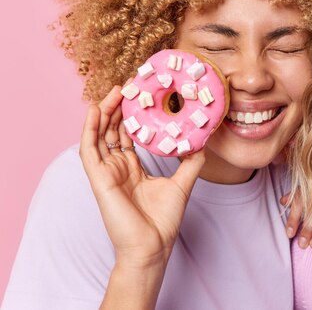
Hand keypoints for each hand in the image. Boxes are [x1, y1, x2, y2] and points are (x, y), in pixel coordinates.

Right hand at [79, 86, 204, 268]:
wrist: (153, 245)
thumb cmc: (164, 220)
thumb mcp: (182, 184)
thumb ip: (191, 162)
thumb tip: (203, 142)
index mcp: (132, 168)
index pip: (127, 134)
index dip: (131, 115)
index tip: (140, 95)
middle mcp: (117, 167)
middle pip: (112, 130)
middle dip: (118, 107)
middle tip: (128, 86)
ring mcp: (106, 172)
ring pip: (99, 134)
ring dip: (104, 111)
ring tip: (115, 90)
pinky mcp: (98, 178)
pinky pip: (89, 149)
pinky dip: (89, 128)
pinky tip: (95, 109)